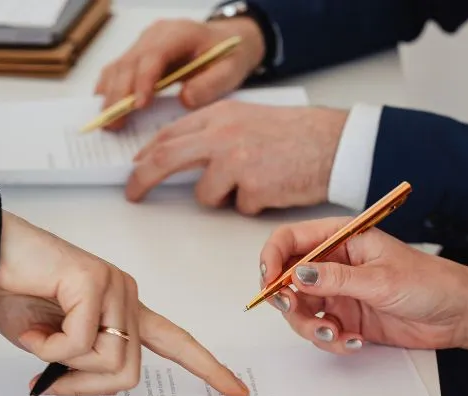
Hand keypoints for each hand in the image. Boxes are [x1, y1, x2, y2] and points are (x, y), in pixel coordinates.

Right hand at [0, 211, 249, 395]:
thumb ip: (75, 363)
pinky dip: (47, 346)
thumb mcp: (48, 343)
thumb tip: (72, 386)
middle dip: (81, 386)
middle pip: (127, 374)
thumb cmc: (9, 292)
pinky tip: (31, 324)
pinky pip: (80, 343)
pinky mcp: (94, 281)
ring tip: (35, 336)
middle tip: (44, 380)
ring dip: (63, 364)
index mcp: (122, 309)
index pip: (176, 342)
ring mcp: (114, 286)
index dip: (206, 369)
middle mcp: (126, 295)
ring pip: (108, 362)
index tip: (237, 392)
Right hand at [94, 18, 265, 129]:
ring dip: (111, 95)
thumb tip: (184, 100)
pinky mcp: (138, 55)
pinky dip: (109, 89)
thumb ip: (211, 84)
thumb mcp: (230, 71)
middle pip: (129, 62)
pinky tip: (107, 108)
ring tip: (109, 122)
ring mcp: (144, 43)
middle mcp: (156, 34)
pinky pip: (117, 70)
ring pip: (118, 67)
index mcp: (180, 33)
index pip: (153, 55)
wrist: (225, 42)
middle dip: (120, 94)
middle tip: (115, 123)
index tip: (139, 105)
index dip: (143, 80)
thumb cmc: (228, 56)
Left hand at [127, 103, 346, 213]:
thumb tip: (179, 155)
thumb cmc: (296, 134)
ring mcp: (236, 162)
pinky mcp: (253, 188)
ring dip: (224, 197)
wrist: (334, 144)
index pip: (169, 134)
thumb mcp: (247, 119)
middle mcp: (222, 135)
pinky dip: (253, 205)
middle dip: (142, 178)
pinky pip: (238, 208)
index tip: (136, 167)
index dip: (147, 154)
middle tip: (133, 194)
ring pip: (205, 195)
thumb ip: (213, 132)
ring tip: (255, 182)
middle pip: (166, 159)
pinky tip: (274, 187)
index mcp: (219, 115)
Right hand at [258, 218, 467, 380]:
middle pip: (287, 280)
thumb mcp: (380, 279)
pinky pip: (321, 332)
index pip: (289, 240)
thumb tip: (296, 275)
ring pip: (300, 311)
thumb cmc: (430, 282)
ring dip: (311, 327)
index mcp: (341, 239)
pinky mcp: (346, 319)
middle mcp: (334, 264)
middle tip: (300, 314)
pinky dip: (331, 341)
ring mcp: (338, 293)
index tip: (270, 283)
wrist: (458, 314)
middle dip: (288, 302)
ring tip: (336, 336)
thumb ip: (336, 280)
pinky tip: (355, 342)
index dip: (272, 259)